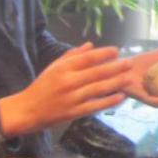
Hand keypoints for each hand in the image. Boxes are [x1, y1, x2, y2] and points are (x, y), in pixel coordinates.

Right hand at [0, 43, 132, 136]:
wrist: (27, 110)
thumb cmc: (42, 87)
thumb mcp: (53, 67)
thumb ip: (72, 56)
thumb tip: (90, 45)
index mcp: (63, 68)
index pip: (87, 58)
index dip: (103, 54)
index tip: (117, 51)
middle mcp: (68, 82)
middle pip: (97, 73)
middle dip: (116, 67)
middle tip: (130, 63)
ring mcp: (72, 98)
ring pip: (98, 89)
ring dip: (116, 83)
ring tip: (129, 78)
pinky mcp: (74, 112)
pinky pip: (95, 106)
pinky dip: (109, 101)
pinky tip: (120, 97)